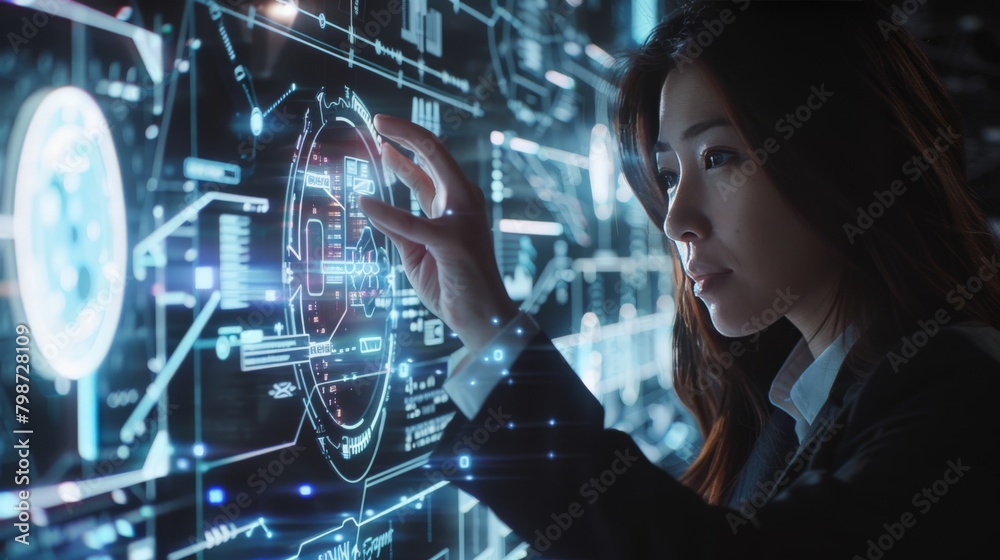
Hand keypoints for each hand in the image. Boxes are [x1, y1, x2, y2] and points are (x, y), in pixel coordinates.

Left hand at [357, 114, 518, 355]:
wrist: (481, 319)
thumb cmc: (452, 286)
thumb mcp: (415, 253)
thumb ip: (397, 229)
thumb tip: (371, 207)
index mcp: (456, 205)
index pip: (433, 163)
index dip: (407, 144)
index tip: (382, 133)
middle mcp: (463, 204)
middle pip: (436, 152)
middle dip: (406, 132)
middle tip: (378, 120)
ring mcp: (462, 219)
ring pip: (431, 173)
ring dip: (400, 157)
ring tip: (376, 141)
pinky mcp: (453, 240)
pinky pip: (412, 222)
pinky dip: (386, 212)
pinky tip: (364, 203)